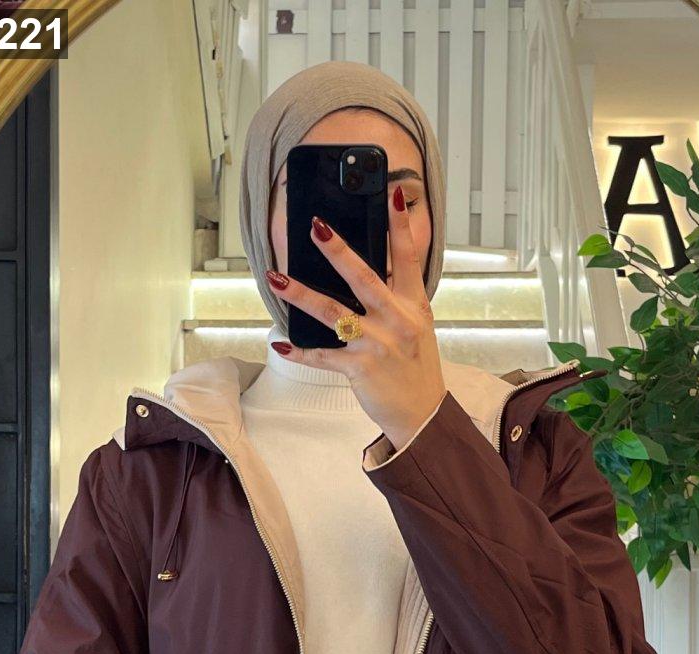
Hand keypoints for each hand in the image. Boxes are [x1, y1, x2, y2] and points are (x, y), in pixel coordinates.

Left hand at [265, 184, 446, 451]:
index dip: (401, 225)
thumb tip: (369, 269)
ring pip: (333, 313)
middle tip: (315, 226)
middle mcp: (396, 320)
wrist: (422, 414)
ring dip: (301, 295)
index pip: (408, 257)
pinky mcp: (360, 369)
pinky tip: (279, 344)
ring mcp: (377, 344)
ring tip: (277, 279)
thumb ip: (397, 296)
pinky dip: (299, 352)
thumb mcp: (417, 325)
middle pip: (363, 277)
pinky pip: (322, 357)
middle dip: (338, 251)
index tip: (394, 193)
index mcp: (413, 305)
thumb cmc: (416, 367)